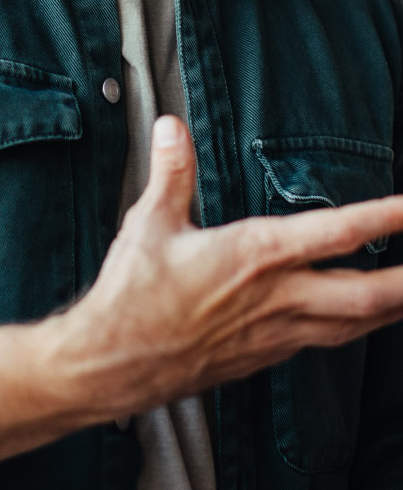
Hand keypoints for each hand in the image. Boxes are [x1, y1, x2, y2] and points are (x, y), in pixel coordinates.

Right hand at [0, 116, 402, 479]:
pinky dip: (356, 327)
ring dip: (393, 307)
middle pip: (370, 293)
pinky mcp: (266, 356)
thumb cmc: (131, 296)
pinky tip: (361, 320)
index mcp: (254, 256)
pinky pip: (327, 341)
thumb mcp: (149, 223)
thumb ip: (171, 172)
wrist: (115, 362)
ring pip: (356, 324)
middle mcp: (277, 297)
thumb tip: (170, 127)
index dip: (388, 216)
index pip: (338, 231)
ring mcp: (276, 333)